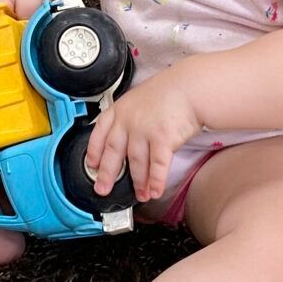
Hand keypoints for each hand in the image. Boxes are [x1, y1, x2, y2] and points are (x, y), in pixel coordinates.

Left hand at [85, 67, 199, 203]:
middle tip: (103, 188)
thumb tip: (126, 134)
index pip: (100, 132)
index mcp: (120, 109)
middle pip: (113, 152)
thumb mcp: (140, 98)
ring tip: (141, 194)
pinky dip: (156, 181)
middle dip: (107, 174)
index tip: (91, 164)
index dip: (93, 151)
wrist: (191, 87)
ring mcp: (144, 130)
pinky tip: (155, 191)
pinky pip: (157, 166)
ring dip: (138, 182)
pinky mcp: (162, 139)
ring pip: (136, 163)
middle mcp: (129, 121)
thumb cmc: (171, 91)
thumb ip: (130, 116)